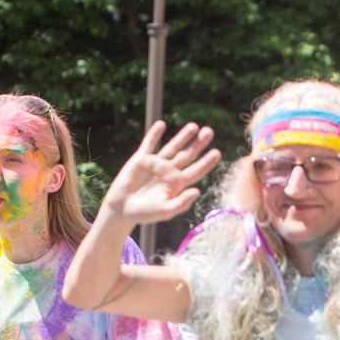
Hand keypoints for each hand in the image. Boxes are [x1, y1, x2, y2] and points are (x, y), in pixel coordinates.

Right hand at [100, 120, 221, 225]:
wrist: (121, 209)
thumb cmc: (144, 214)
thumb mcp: (165, 211)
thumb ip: (181, 203)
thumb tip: (197, 191)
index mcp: (177, 184)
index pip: (196, 171)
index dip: (206, 162)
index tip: (217, 152)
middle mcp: (169, 171)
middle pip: (187, 155)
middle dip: (198, 144)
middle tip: (209, 132)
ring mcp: (156, 164)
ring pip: (172, 147)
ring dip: (182, 136)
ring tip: (193, 126)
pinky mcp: (141, 159)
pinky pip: (149, 144)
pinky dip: (154, 134)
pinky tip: (162, 125)